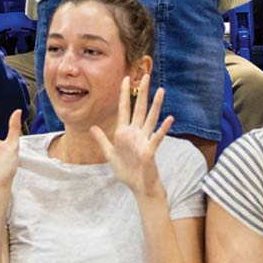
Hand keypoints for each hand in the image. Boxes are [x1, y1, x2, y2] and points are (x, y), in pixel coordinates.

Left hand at [91, 75, 170, 198]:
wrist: (138, 187)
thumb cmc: (127, 171)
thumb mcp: (110, 154)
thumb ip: (101, 140)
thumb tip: (92, 127)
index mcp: (124, 132)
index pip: (124, 108)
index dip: (124, 94)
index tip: (125, 78)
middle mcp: (135, 132)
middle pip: (139, 108)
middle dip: (142, 92)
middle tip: (145, 76)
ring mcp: (144, 140)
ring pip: (150, 118)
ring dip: (156, 105)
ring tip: (161, 90)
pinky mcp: (150, 150)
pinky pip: (157, 137)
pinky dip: (163, 128)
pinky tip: (169, 119)